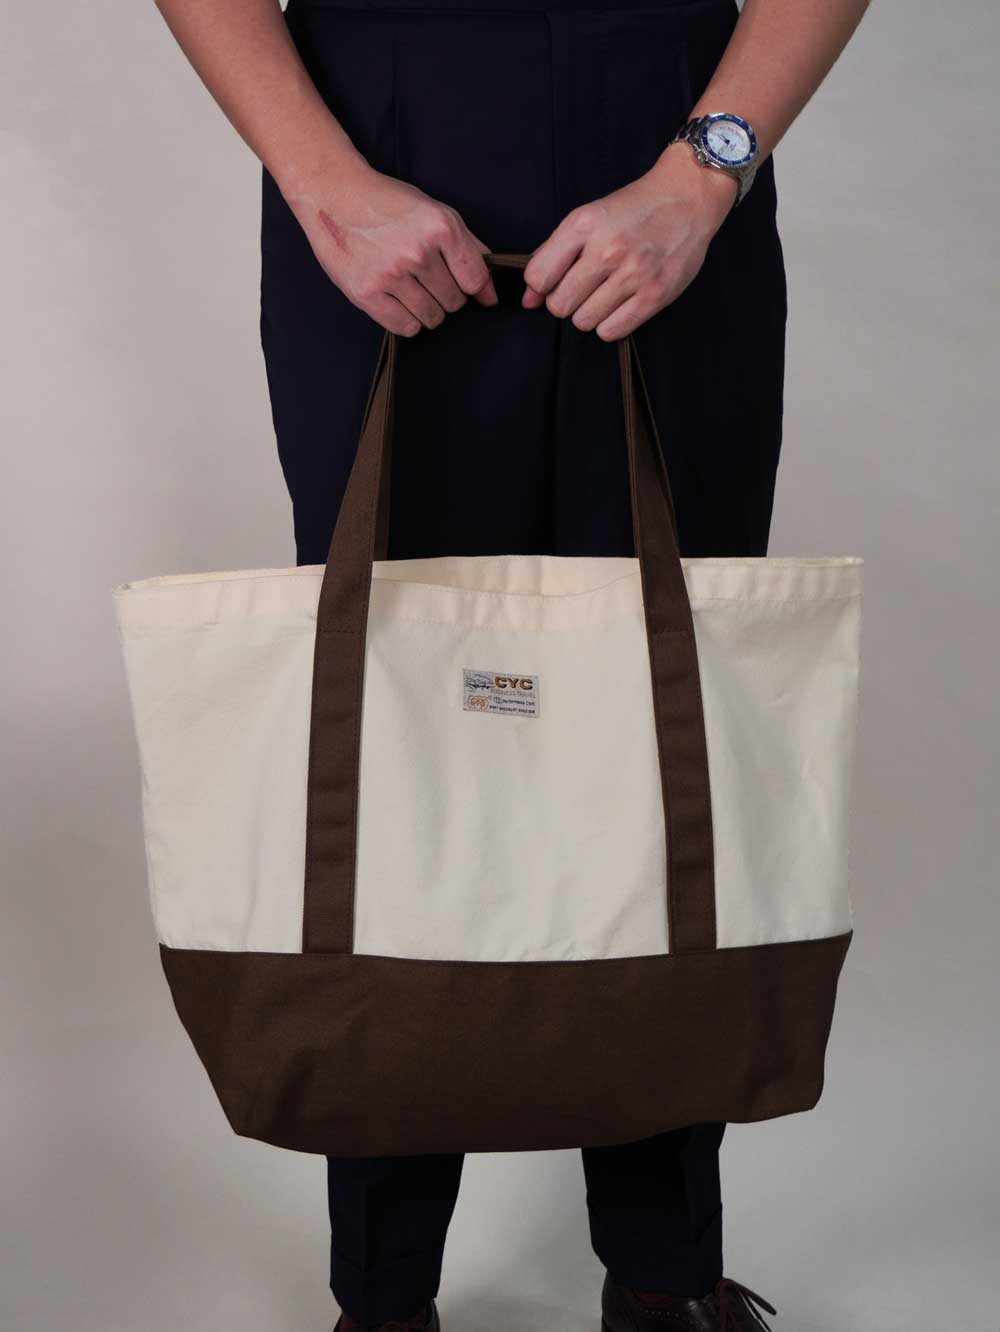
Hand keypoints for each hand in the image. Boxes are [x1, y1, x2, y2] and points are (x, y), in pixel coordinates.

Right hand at [284, 161, 498, 334]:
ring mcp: (391, 274)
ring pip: (432, 317)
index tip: (471, 291)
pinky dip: (408, 321)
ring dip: (428, 311)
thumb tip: (490, 287)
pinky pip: (405, 327)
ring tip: (412, 290)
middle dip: (447, 296)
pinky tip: (399, 303)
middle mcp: (418, 252)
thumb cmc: (388, 203)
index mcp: (441, 228)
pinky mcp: (367, 292)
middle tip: (428, 281)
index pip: (475, 279)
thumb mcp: (434, 211)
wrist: (335, 193)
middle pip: (454, 302)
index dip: (476, 290)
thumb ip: (466, 245)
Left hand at [522, 142, 738, 339]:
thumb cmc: (634, 209)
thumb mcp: (587, 218)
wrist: (687, 197)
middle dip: (565, 302)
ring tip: (605, 294)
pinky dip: (609, 325)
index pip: (538, 276)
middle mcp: (607, 249)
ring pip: (584, 321)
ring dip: (589, 313)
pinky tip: (619, 306)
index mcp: (584, 225)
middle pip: (560, 305)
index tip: (554, 282)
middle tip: (583, 288)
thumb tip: (528, 300)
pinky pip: (612, 331)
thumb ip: (554, 256)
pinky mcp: (655, 295)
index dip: (541, 287)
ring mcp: (633, 274)